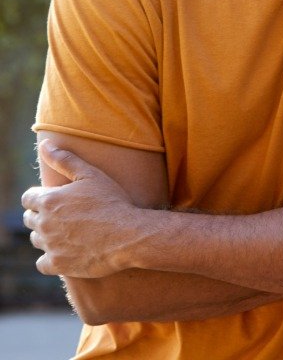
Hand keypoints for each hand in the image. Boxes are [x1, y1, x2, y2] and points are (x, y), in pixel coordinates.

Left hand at [22, 139, 139, 277]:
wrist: (128, 235)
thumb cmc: (111, 201)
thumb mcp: (90, 174)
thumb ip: (64, 159)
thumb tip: (44, 144)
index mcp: (49, 200)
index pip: (27, 198)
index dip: (39, 197)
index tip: (54, 198)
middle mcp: (44, 224)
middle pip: (29, 219)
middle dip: (42, 215)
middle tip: (64, 214)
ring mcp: (50, 246)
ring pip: (36, 240)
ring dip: (46, 235)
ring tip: (68, 230)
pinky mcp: (57, 265)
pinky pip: (42, 263)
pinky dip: (50, 258)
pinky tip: (65, 251)